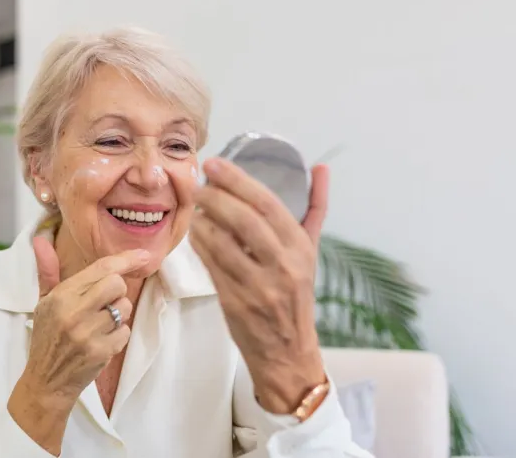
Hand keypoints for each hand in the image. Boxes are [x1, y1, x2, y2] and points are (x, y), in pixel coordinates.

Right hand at [7, 238, 148, 453]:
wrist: (46, 381)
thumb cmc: (47, 337)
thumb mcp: (43, 302)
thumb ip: (48, 270)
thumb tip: (41, 240)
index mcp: (60, 296)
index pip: (100, 268)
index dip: (125, 259)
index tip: (143, 255)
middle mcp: (73, 313)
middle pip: (117, 284)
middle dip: (117, 291)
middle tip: (104, 303)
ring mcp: (88, 334)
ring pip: (124, 308)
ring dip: (118, 314)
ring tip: (100, 323)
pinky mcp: (100, 352)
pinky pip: (125, 331)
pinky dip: (119, 334)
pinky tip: (102, 340)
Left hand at [189, 158, 328, 414]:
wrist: (288, 352)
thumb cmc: (296, 294)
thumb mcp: (311, 250)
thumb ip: (314, 208)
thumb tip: (320, 168)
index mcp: (301, 249)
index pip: (269, 206)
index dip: (239, 182)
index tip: (217, 165)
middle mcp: (283, 267)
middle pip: (246, 221)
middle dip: (218, 196)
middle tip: (199, 182)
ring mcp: (258, 287)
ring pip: (224, 244)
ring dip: (204, 220)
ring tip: (195, 205)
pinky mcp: (236, 303)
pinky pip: (212, 266)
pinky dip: (201, 245)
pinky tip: (195, 231)